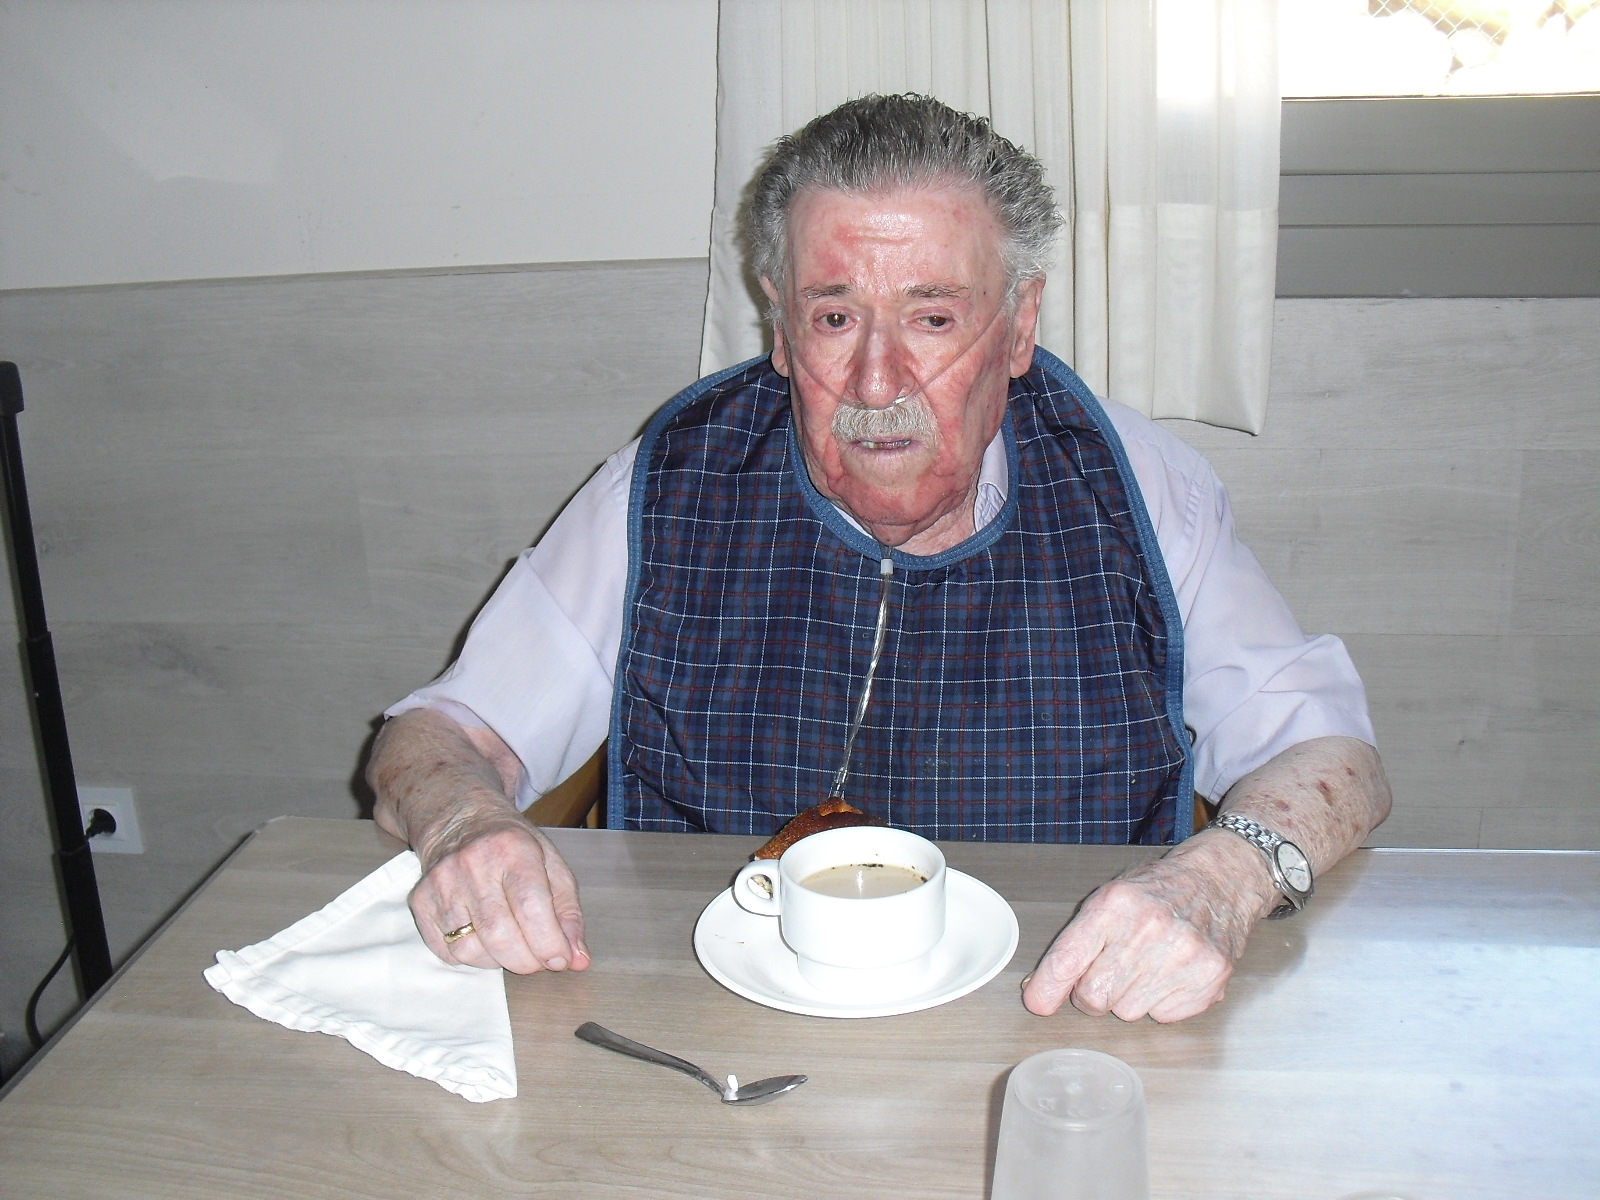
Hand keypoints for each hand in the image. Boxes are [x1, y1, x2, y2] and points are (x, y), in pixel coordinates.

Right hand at [408, 814, 590, 974]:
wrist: (460, 820)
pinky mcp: (419, 901)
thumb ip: (568, 913)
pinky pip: (447, 952)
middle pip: (499, 935)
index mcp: (512, 848)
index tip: (560, 960)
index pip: (531, 907)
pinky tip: (483, 938)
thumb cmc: (513, 846)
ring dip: (499, 961)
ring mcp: (440, 883)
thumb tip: (578, 960)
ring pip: (470, 950)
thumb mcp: (552, 864)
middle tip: (538, 960)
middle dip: (526, 961)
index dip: (548, 943)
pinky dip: (472, 958)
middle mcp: (471, 863)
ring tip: (511, 943)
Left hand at [1020, 841, 1263, 1022]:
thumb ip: (1075, 941)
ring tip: (1146, 966)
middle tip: (1107, 973)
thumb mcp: (1109, 898)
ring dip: (1129, 997)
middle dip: (1092, 993)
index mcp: (1116, 904)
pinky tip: (1170, 973)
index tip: (1037, 1003)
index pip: (1068, 959)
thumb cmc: (1157, 891)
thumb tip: (1041, 991)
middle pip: (1095, 997)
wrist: (1219, 881)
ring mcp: (1183, 956)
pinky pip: (1163, 1017)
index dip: (1047, 988)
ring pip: (1128, 1013)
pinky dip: (1161, 1002)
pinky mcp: (1210, 978)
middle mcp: (1149, 929)